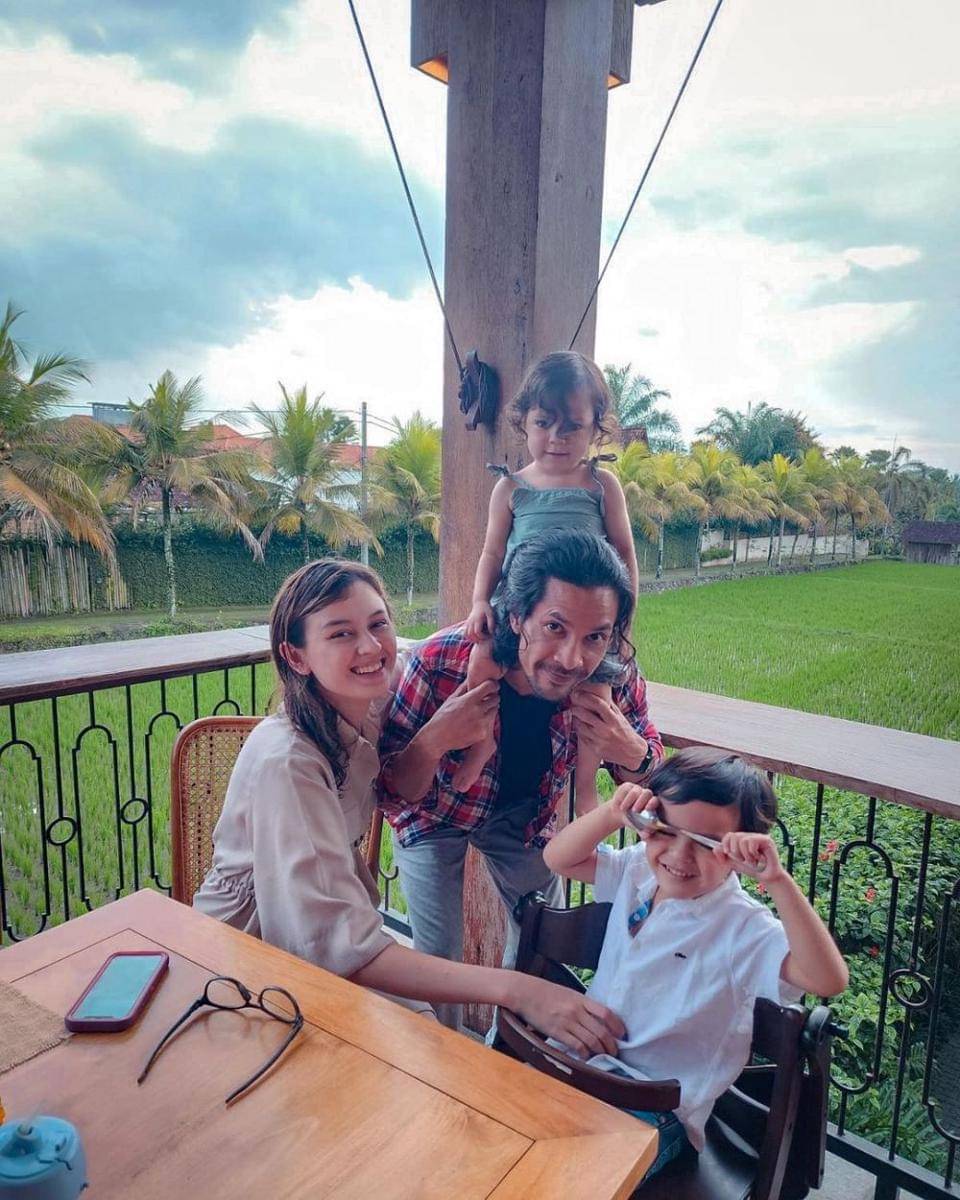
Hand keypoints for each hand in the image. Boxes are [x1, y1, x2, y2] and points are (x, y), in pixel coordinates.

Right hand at [422, 680, 498, 754]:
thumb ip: (464, 687)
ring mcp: (481, 722)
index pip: (490, 686)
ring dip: (490, 709)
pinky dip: (484, 722)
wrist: (437, 738)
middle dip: (493, 697)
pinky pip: (489, 724)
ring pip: (495, 711)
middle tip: (487, 699)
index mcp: (469, 699)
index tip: (493, 686)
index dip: (493, 684)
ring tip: (479, 711)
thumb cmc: (443, 716)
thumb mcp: (452, 698)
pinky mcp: (482, 733)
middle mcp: (477, 710)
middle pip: (496, 698)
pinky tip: (475, 724)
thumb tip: (472, 675)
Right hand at [465, 601, 495, 640]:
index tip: (489, 635)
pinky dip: (468, 637)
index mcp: (477, 619)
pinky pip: (464, 632)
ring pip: (466, 634)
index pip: (477, 632)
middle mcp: (471, 621)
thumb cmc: (487, 609)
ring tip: (480, 639)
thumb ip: (491, 623)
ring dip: (472, 639)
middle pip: (471, 634)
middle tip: (485, 638)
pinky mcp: (466, 623)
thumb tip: (491, 632)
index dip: (483, 636)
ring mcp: (468, 622)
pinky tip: (475, 637)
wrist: (479, 602)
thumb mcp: (491, 615)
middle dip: (478, 639)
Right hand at [509, 975, 624, 1057]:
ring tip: (603, 1057)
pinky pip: (576, 1046)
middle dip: (611, 1045)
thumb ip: (581, 1004)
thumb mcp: (568, 993)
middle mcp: (576, 1010)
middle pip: (602, 1031)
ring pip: (591, 1041)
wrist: (524, 992)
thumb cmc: (545, 992)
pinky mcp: (556, 1032)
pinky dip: (584, 1054)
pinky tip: (585, 1057)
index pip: (606, 1013)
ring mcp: (567, 1022)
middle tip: (615, 1052)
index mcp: (581, 999)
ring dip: (600, 1052)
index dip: (618, 1026)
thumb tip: (595, 1018)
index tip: (622, 1035)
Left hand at [570, 689, 646, 772]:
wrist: (632, 752)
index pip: (597, 704)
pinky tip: (580, 725)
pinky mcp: (595, 749)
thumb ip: (609, 705)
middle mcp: (606, 730)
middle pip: (585, 715)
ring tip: (575, 715)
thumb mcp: (620, 717)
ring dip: (576, 718)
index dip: (585, 697)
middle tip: (573, 705)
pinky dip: (579, 730)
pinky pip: (582, 737)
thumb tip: (597, 692)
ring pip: (580, 726)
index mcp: (614, 719)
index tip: (577, 694)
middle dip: (576, 708)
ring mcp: (599, 740)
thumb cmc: (625, 731)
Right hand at [609, 783, 656, 832]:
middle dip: (641, 801)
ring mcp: (636, 789)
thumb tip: (647, 835)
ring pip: (635, 791)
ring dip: (628, 801)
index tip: (647, 809)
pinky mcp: (627, 786)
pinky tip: (618, 804)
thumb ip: (643, 831)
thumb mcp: (637, 827)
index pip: (655, 800)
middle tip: (634, 811)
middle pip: (647, 793)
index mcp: (652, 803)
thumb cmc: (632, 820)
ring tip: (623, 809)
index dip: (652, 803)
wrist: (619, 813)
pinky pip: (624, 789)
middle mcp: (646, 794)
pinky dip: (620, 798)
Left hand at [714, 832, 786, 883]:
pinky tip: (759, 859)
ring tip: (752, 861)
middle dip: (736, 852)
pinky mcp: (766, 840)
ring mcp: (759, 836)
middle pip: (734, 836)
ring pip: (742, 840)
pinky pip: (751, 842)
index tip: (727, 855)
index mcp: (742, 839)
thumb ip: (723, 855)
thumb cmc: (752, 869)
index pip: (729, 835)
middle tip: (744, 860)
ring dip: (745, 855)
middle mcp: (750, 835)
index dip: (725, 845)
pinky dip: (752, 854)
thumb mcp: (734, 862)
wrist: (766, 878)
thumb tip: (716, 849)